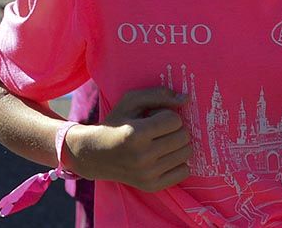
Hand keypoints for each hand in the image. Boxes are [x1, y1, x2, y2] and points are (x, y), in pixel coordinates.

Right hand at [65, 87, 191, 191]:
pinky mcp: (152, 186)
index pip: (174, 120)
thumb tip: (187, 99)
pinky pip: (184, 172)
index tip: (155, 117)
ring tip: (161, 142)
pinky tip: (163, 156)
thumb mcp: (130, 101)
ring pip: (186, 153)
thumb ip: (158, 94)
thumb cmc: (115, 123)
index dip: (167, 115)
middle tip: (160, 129)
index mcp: (136, 134)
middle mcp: (142, 157)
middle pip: (183, 137)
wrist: (95, 155)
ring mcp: (148, 174)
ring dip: (177, 144)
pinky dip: (178, 162)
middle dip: (175, 128)